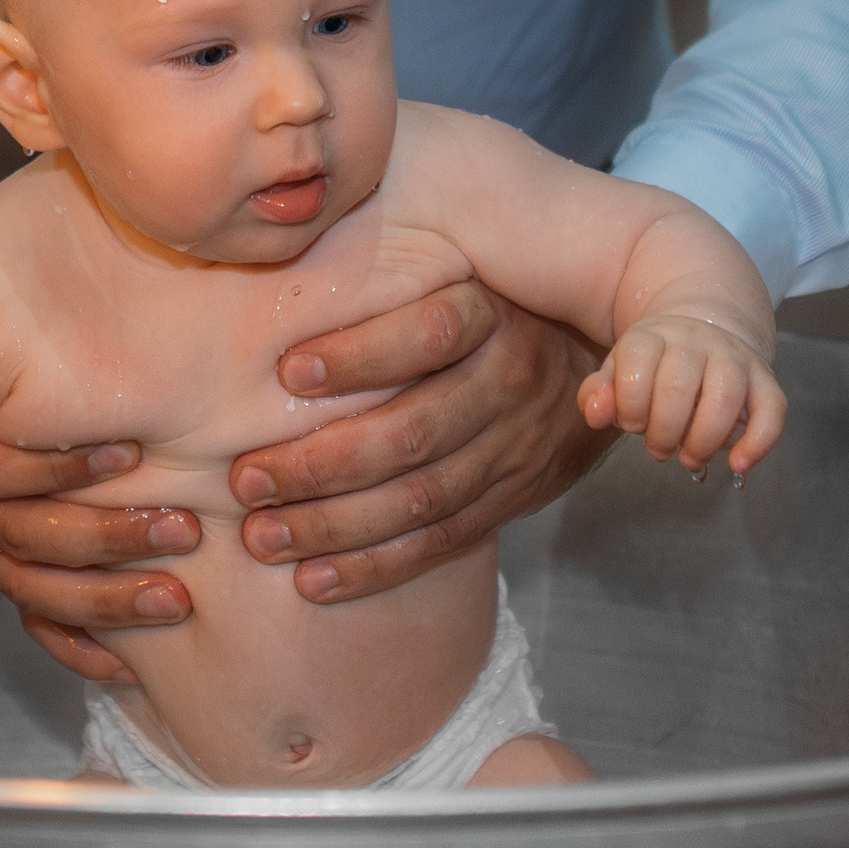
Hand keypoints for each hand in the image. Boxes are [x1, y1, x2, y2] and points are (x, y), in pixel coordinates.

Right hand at [0, 177, 197, 683]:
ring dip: (109, 597)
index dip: (59, 466)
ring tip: (182, 591)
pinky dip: (85, 648)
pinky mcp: (34, 586)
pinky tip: (132, 664)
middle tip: (185, 529)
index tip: (135, 448)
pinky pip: (45, 632)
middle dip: (105, 538)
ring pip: (39, 591)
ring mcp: (3, 545)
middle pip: (22, 542)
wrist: (8, 386)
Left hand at [231, 283, 617, 601]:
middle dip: (321, 464)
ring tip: (263, 537)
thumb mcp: (458, 273)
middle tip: (247, 480)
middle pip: (412, 432)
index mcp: (489, 315)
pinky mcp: (514, 499)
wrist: (601, 366)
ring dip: (334, 525)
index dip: (359, 355)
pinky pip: (441, 541)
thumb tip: (287, 267)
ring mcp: (515, 449)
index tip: (287, 371)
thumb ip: (390, 281)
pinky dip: (375, 566)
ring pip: (420, 498)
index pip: (429, 332)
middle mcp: (507, 383)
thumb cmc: (486, 308)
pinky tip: (314, 580)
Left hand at [578, 316, 783, 476]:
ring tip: (690, 458)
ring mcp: (734, 357)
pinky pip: (772, 408)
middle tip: (657, 449)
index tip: (630, 424)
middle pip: (678, 385)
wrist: (704, 330)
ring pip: (725, 396)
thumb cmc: (654, 364)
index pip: (637, 361)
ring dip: (704, 439)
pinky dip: (759, 442)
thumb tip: (595, 414)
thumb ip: (600, 392)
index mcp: (653, 335)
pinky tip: (739, 464)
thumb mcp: (619, 370)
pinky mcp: (765, 379)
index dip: (629, 403)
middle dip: (662, 430)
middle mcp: (696, 340)